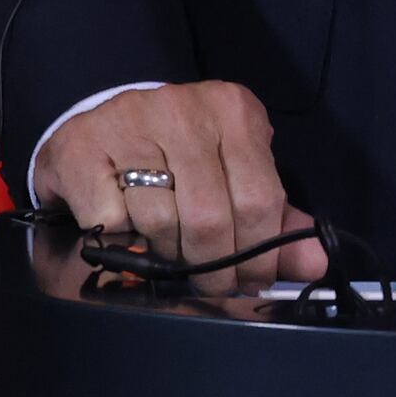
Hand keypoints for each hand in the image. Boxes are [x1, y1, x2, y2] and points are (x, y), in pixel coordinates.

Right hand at [38, 81, 317, 299]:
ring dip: (168, 257)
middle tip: (212, 286)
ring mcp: (129, 125)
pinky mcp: (82, 150)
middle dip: (215, 268)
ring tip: (170, 258)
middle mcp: (183, 110)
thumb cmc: (176, 154)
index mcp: (233, 111)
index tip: (252, 280)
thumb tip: (314, 263)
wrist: (96, 123)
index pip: (259, 197)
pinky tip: (128, 233)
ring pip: (162, 222)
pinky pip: (111, 220)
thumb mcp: (233, 171)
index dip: (259, 252)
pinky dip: (122, 242)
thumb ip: (273, 216)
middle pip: (211, 217)